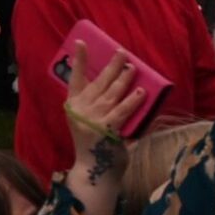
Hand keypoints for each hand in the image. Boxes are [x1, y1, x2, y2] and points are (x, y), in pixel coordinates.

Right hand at [60, 43, 141, 157]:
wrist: (94, 172)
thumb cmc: (94, 145)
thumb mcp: (87, 122)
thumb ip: (96, 106)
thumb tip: (117, 85)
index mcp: (73, 107)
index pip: (75, 79)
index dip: (78, 60)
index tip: (81, 43)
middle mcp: (81, 110)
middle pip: (98, 82)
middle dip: (111, 66)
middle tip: (122, 52)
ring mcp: (93, 119)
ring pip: (112, 93)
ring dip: (124, 79)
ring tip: (133, 68)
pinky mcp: (106, 129)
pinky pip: (123, 110)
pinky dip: (133, 100)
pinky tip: (141, 91)